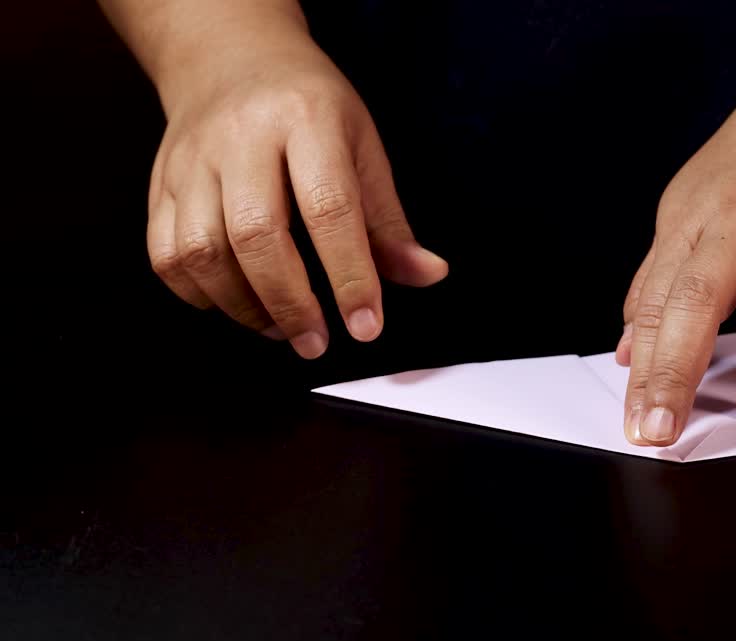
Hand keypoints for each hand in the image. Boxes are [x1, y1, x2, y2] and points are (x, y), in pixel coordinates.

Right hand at [146, 30, 446, 357]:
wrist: (231, 56)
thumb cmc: (308, 108)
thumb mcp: (363, 147)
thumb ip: (388, 220)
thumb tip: (426, 274)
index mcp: (307, 120)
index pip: (330, 208)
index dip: (350, 275)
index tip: (366, 324)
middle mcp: (243, 137)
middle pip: (256, 234)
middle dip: (290, 302)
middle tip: (316, 342)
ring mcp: (193, 160)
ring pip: (202, 250)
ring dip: (244, 306)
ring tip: (280, 326)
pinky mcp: (161, 183)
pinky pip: (166, 254)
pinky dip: (199, 294)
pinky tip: (235, 302)